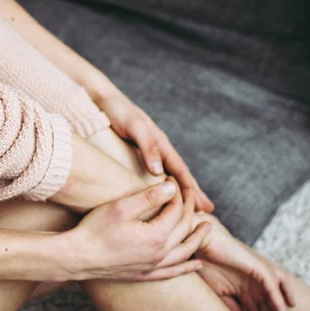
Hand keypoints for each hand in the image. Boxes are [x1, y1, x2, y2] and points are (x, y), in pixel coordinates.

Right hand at [64, 180, 211, 281]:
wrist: (79, 256)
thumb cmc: (96, 229)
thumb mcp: (122, 207)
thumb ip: (149, 197)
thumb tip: (172, 187)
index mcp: (156, 235)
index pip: (176, 210)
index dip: (177, 192)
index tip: (173, 180)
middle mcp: (160, 253)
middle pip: (184, 228)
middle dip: (189, 208)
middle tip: (190, 193)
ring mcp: (154, 266)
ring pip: (186, 252)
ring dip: (198, 238)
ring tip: (208, 228)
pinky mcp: (146, 274)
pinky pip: (174, 272)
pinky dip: (188, 267)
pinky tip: (196, 264)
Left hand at [96, 93, 213, 211]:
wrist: (102, 99)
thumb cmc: (118, 112)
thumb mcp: (134, 127)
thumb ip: (147, 147)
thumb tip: (159, 172)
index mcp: (160, 143)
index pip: (180, 171)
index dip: (191, 189)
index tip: (203, 207)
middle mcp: (157, 148)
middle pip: (179, 174)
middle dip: (192, 192)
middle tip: (207, 211)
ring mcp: (147, 150)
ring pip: (168, 174)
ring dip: (179, 190)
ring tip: (187, 206)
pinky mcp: (135, 152)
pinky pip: (153, 172)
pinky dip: (160, 184)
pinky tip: (159, 193)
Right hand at [195, 215, 295, 310]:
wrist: (204, 244)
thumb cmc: (206, 266)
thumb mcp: (219, 293)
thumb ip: (232, 307)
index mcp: (241, 290)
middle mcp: (252, 284)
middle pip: (266, 307)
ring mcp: (257, 276)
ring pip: (273, 299)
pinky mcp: (260, 269)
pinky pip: (273, 288)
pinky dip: (279, 302)